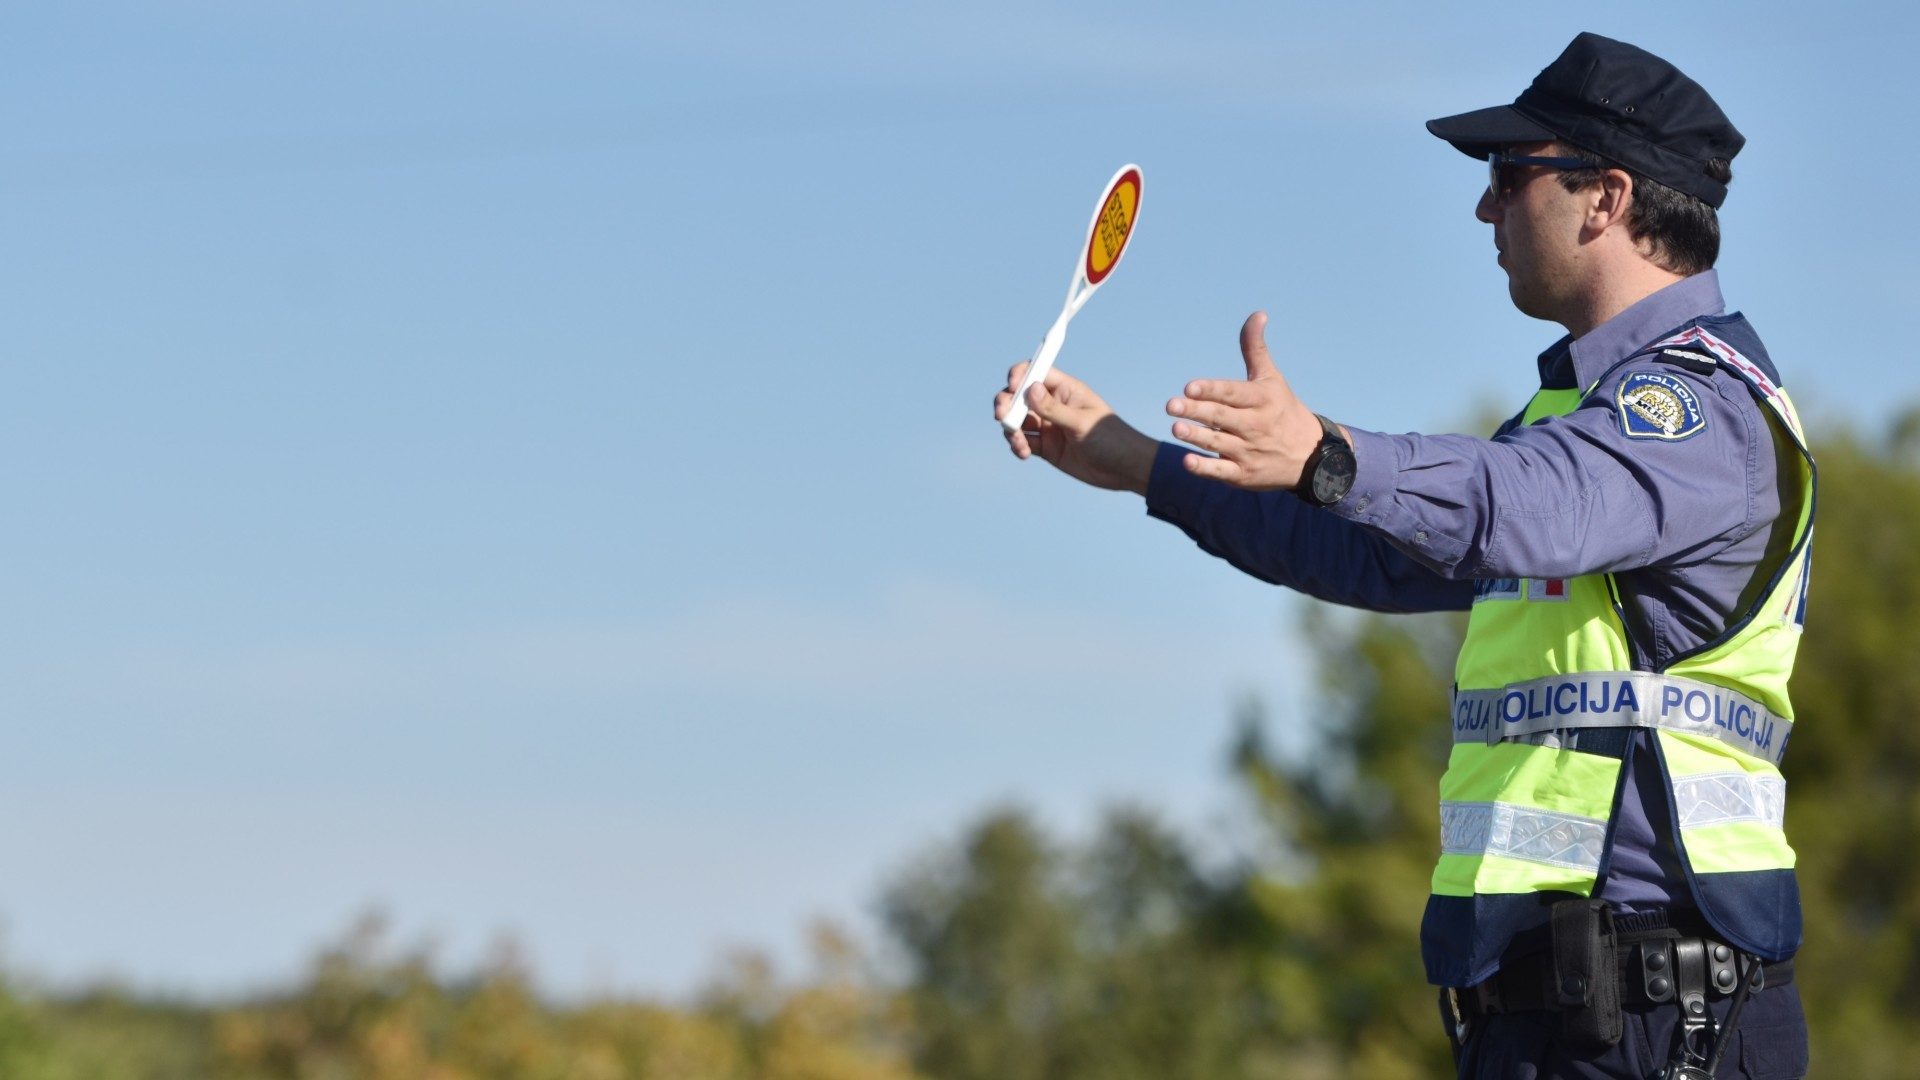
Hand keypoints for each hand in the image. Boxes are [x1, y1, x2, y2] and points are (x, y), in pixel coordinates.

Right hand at [994, 362, 1155, 494]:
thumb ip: (1053, 409)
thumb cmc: (1112, 438)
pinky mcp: (1046, 447)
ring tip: (1019, 442)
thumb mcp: (1081, 423)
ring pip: (1017, 420)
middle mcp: (1053, 404)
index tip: (1012, 385)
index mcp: (1064, 389)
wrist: (1125, 468)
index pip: (1036, 372)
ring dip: (1010, 429)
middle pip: (1019, 396)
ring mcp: (1049, 426)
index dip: (1019, 375)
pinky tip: (1023, 452)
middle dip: (1006, 403)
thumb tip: (1029, 389)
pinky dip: (1018, 445)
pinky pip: (1023, 442)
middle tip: (1002, 416)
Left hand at [1166, 311, 1322, 490]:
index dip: (1211, 390)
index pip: (1233, 393)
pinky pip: (1222, 471)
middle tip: (1171, 405)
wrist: (1312, 457)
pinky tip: (1187, 461)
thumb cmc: (1284, 410)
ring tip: (1175, 428)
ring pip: (1218, 443)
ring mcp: (1249, 451)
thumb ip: (1256, 349)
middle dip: (1196, 411)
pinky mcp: (1243, 475)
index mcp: (1261, 399)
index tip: (1190, 386)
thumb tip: (1257, 314)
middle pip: (1221, 417)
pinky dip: (1205, 468)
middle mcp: (1255, 425)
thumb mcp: (1272, 378)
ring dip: (1196, 437)